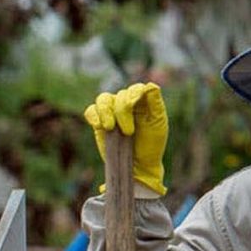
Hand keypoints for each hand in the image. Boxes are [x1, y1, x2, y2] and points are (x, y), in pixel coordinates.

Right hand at [83, 82, 168, 196]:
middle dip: (122, 111)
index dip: (133, 95)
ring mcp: (111, 112)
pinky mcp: (99, 122)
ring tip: (109, 127)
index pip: (135, 89)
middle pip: (119, 95)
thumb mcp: (158, 123)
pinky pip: (91, 111)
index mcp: (142, 100)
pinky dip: (93, 116)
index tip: (133, 105)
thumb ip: (155, 103)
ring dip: (105, 111)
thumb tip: (151, 85)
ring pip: (103, 99)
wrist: (138, 165)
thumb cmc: (151, 144)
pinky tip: (99, 126)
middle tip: (128, 132)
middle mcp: (126, 103)